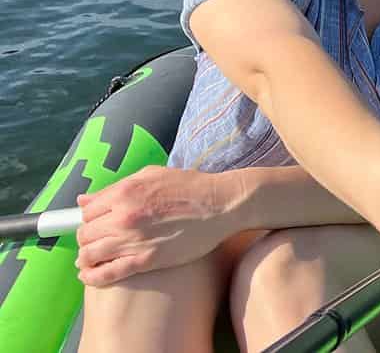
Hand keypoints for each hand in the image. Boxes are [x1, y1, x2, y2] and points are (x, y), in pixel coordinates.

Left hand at [75, 166, 231, 285]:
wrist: (221, 205)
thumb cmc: (190, 187)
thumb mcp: (152, 175)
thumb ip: (117, 187)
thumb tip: (85, 200)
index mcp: (125, 192)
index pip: (87, 211)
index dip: (91, 218)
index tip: (97, 223)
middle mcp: (124, 216)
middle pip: (85, 234)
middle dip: (89, 237)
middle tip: (98, 240)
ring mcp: (134, 240)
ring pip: (89, 255)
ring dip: (87, 258)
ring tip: (92, 258)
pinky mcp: (146, 260)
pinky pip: (107, 274)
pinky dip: (93, 277)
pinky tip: (89, 276)